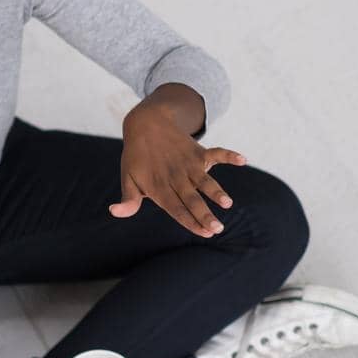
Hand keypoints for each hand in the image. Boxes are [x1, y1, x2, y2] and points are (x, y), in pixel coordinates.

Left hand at [112, 101, 246, 237]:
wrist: (146, 124)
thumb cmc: (137, 157)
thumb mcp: (128, 179)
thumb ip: (128, 200)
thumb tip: (114, 212)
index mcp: (158, 187)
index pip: (175, 208)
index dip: (189, 221)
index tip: (204, 233)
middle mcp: (175, 178)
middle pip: (191, 199)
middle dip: (204, 214)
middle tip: (218, 229)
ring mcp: (188, 164)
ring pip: (204, 180)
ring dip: (216, 191)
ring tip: (227, 203)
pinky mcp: (198, 152)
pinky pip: (216, 152)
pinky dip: (229, 155)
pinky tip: (242, 159)